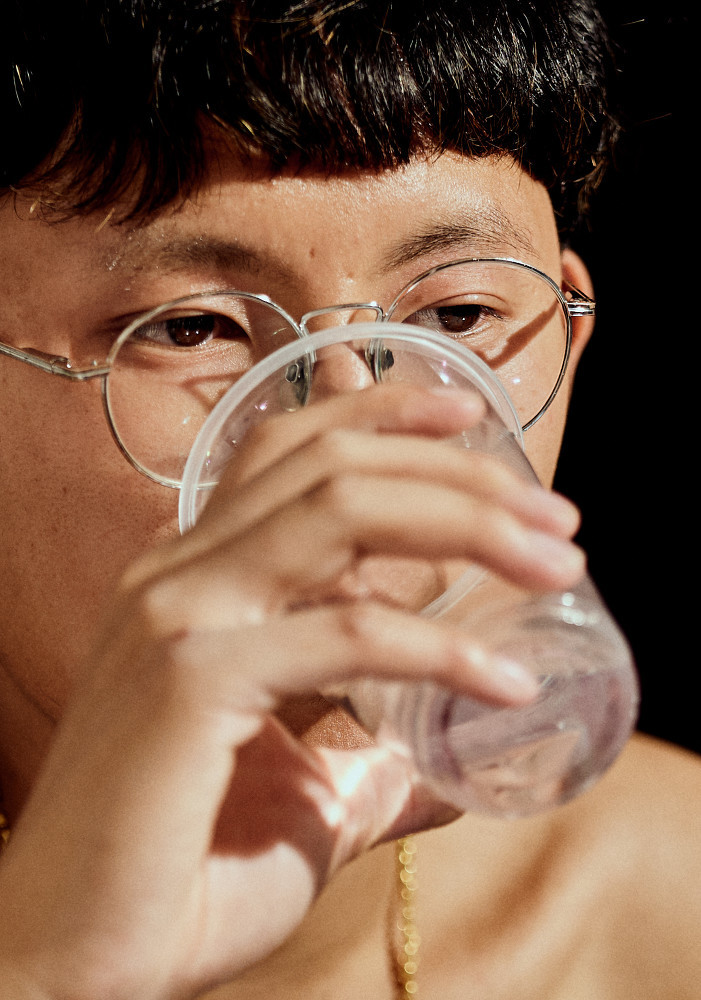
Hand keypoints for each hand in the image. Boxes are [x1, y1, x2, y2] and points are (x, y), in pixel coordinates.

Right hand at [0, 385, 582, 999]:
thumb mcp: (304, 794)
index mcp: (191, 581)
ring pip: (338, 510)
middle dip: (456, 473)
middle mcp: (176, 574)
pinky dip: (441, 647)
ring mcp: (176, 615)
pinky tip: (506, 682)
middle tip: (553, 513)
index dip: (379, 414)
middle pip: (329, 464)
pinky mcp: (189, 677)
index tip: (471, 419)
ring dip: (464, 522)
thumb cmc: (181, 876)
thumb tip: (454, 766)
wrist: (73, 961)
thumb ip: (375, 763)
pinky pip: (343, 634)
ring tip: (553, 560)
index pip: (288, 453)